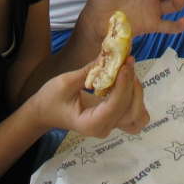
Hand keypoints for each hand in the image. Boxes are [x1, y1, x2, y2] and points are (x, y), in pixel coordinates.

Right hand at [34, 57, 148, 137]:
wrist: (45, 112)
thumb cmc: (51, 99)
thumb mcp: (65, 82)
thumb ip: (89, 72)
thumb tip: (109, 55)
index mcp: (91, 124)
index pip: (115, 106)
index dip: (124, 84)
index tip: (125, 64)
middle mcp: (104, 128)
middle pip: (132, 113)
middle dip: (133, 86)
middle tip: (127, 63)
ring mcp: (111, 125)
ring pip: (138, 116)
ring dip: (138, 93)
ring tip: (127, 72)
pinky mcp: (114, 118)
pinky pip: (134, 113)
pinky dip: (136, 98)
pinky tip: (126, 81)